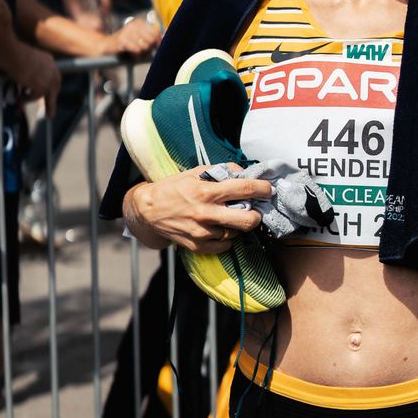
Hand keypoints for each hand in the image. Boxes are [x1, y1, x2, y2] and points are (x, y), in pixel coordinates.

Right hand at [19, 46, 60, 116]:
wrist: (14, 54)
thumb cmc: (14, 54)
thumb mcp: (25, 61)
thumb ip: (30, 69)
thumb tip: (25, 80)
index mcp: (48, 60)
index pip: (53, 75)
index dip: (51, 84)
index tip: (50, 92)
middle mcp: (52, 69)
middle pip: (55, 87)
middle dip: (53, 98)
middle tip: (51, 110)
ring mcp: (49, 78)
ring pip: (48, 94)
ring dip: (46, 104)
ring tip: (44, 111)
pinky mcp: (43, 86)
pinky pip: (35, 96)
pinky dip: (28, 98)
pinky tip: (21, 98)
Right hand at [106, 16, 161, 58]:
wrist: (107, 44)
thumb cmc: (125, 42)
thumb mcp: (138, 37)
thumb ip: (150, 37)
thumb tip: (162, 39)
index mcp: (138, 23)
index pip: (155, 31)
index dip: (158, 40)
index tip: (156, 46)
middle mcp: (133, 25)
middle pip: (151, 38)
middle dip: (150, 47)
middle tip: (143, 50)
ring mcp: (127, 32)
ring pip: (145, 45)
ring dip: (142, 51)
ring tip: (136, 51)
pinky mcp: (122, 40)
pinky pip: (136, 49)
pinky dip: (135, 53)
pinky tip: (131, 52)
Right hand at [126, 167, 271, 253]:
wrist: (149, 211)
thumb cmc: (173, 189)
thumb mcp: (195, 173)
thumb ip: (219, 171)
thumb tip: (242, 171)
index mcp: (206, 192)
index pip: (244, 189)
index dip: (262, 189)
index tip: (269, 189)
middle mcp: (206, 213)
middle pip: (247, 220)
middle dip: (257, 215)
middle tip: (254, 211)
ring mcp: (202, 232)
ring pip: (236, 233)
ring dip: (237, 226)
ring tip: (229, 218)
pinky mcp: (198, 246)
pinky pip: (224, 246)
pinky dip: (226, 239)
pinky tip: (220, 230)